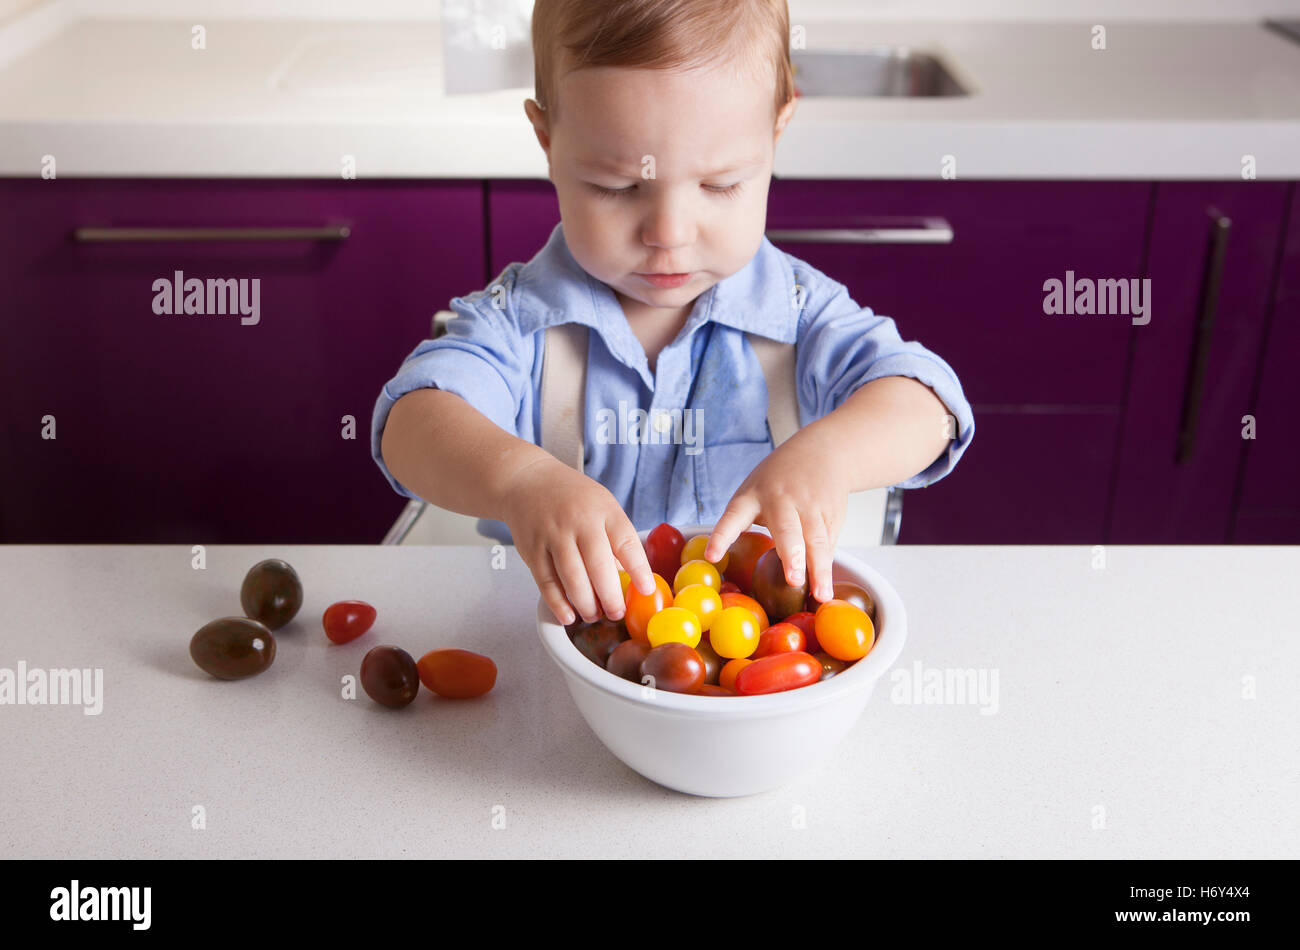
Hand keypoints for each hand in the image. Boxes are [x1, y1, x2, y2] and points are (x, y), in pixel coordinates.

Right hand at [500, 455, 655, 625]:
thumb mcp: (603, 506)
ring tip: (594, 614)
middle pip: (598, 567)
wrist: (528, 481)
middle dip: (611, 598)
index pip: (626, 543)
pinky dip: (558, 603)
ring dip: (586, 604)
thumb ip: (615, 540)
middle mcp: (578, 522)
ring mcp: (553, 536)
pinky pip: (546, 583)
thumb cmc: (573, 499)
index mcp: (604, 510)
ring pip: (572, 579)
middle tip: (617, 613)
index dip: (639, 570)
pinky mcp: (532, 550)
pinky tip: (569, 615)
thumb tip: (630, 581)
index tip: (646, 590)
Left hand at [702, 428, 849, 602]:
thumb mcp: (756, 490)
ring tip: (820, 594)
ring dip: (819, 568)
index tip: (711, 556)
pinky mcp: (831, 512)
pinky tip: (825, 585)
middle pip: (786, 529)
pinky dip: (827, 564)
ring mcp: (809, 505)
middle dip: (791, 555)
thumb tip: (743, 563)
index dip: (721, 537)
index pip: (732, 517)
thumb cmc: (780, 480)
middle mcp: (781, 500)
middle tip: (792, 580)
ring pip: (815, 539)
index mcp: (752, 497)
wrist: (824, 451)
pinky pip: (828, 542)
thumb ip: (752, 521)